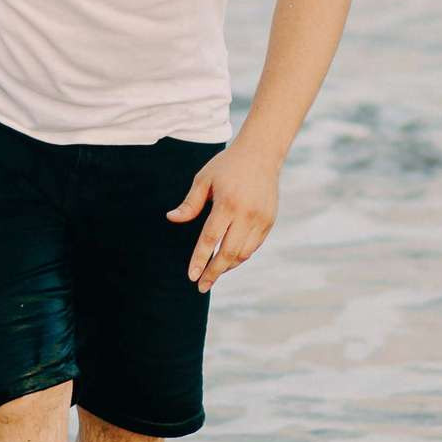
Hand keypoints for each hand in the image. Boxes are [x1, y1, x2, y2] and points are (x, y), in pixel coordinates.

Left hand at [166, 133, 281, 291]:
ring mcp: (260, 219)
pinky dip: (240, 256)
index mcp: (227, 203)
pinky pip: (253, 247)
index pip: (210, 239)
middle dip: (214, 272)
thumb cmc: (227, 166)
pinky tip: (228, 260)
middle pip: (228, 253)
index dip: (200, 259)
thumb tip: (172, 219)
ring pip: (243, 254)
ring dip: (227, 266)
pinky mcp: (269, 222)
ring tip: (213, 273)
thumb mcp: (204, 179)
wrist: (261, 154)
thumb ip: (190, 203)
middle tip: (201, 286)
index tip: (192, 276)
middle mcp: (246, 214)